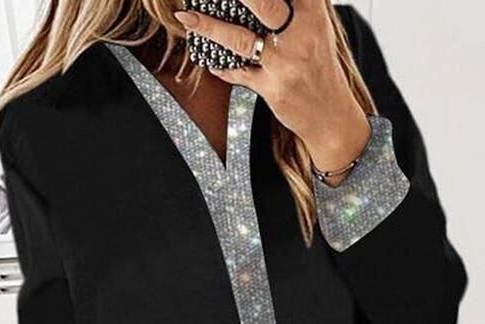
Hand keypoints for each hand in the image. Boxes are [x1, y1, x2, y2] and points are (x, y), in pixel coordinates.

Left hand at [174, 0, 370, 177]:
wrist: (332, 115)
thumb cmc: (319, 66)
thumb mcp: (315, 26)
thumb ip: (294, 6)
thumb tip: (255, 4)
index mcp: (313, 10)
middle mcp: (301, 32)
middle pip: (263, 3)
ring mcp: (285, 62)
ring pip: (240, 39)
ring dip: (209, 27)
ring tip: (186, 17)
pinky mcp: (273, 87)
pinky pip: (238, 73)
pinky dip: (221, 66)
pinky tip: (209, 58)